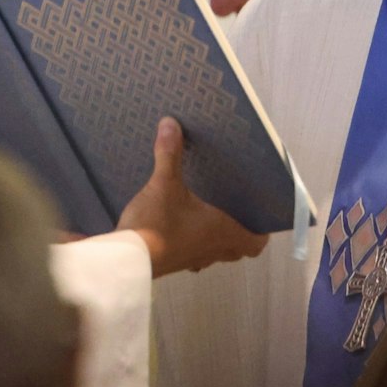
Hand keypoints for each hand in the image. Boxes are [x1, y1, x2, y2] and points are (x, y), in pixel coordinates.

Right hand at [117, 117, 267, 276]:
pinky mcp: (174, 262)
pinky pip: (194, 253)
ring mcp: (192, 259)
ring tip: (212, 215)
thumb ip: (169, 154)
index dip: (262, 233)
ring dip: (217, 237)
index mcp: (221, 232)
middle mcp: (211, 250)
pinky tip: (182, 224)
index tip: (261, 217)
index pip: (255, 244)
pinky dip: (195, 242)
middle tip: (238, 211)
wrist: (125, 260)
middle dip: (241, 232)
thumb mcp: (163, 184)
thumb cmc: (154, 227)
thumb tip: (171, 124)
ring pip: (216, 252)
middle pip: (238, 249)